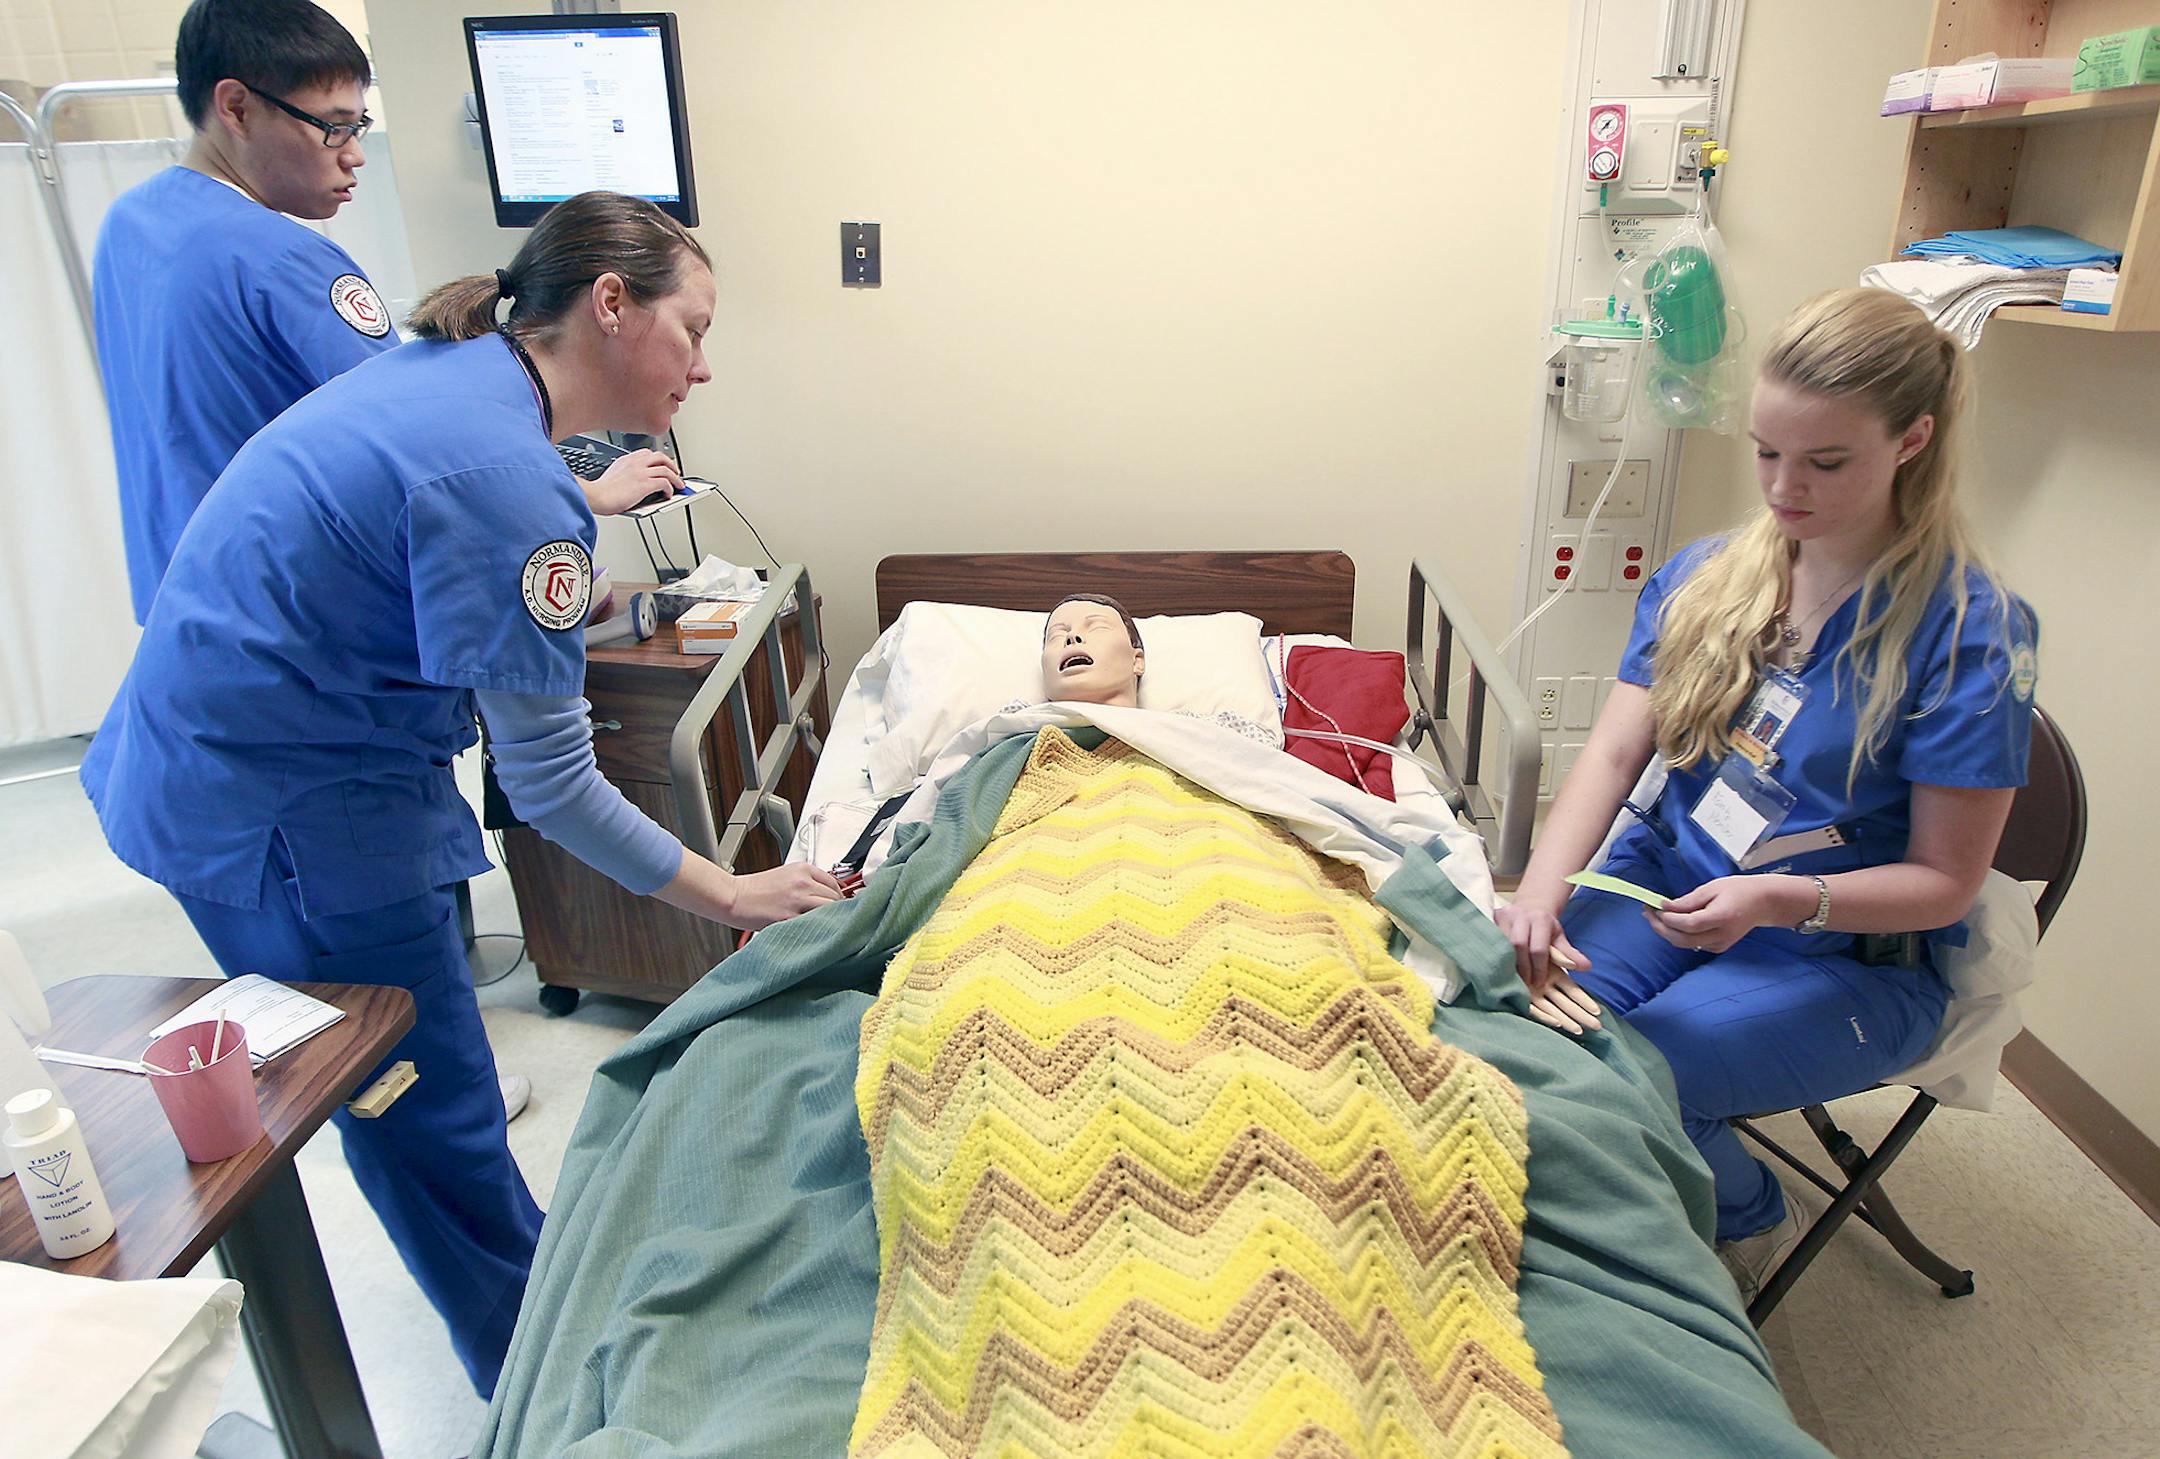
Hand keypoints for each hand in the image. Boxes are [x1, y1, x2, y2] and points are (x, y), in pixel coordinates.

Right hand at [581, 449, 682, 516]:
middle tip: (675, 472)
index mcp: (626, 459)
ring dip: (676, 478)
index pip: (646, 453)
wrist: (596, 496)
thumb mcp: (612, 475)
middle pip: (660, 457)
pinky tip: (668, 495)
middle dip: (671, 464)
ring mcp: (641, 472)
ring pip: (666, 470)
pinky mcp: (645, 484)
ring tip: (679, 485)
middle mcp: (635, 463)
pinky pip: (665, 483)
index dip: (658, 459)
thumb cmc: (600, 491)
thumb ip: (624, 474)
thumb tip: (634, 483)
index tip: (662, 465)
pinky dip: (670, 489)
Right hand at [720, 864, 843, 929]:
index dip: (839, 897)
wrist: (734, 897)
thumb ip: (807, 882)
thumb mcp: (786, 875)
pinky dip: (817, 929)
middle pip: (836, 898)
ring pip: (830, 910)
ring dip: (831, 920)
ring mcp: (797, 899)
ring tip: (826, 928)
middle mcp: (802, 882)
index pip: (835, 883)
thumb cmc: (756, 890)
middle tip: (835, 920)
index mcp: (803, 869)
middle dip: (838, 910)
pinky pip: (814, 924)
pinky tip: (814, 933)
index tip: (839, 906)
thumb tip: (828, 895)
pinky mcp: (789, 917)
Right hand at [1493, 901, 1600, 1033]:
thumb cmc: (1545, 927)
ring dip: (1505, 964)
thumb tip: (1586, 967)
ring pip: (1501, 943)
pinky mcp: (1491, 918)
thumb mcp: (1559, 937)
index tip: (1539, 983)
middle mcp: (1520, 916)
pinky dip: (1494, 956)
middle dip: (1521, 967)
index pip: (1538, 948)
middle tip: (1525, 985)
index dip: (1539, 968)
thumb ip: (1570, 953)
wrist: (1530, 906)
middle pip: (1517, 945)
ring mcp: (1503, 916)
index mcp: (1540, 920)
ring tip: (1511, 980)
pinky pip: (1490, 940)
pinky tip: (1498, 969)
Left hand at [1645, 875, 1806, 954]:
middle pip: (1683, 940)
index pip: (1689, 924)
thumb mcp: (1712, 888)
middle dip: (1661, 928)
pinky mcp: (1719, 948)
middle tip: (1647, 913)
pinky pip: (1693, 944)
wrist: (1762, 903)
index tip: (1654, 907)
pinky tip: (1672, 922)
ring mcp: (1721, 944)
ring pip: (1685, 944)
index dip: (1668, 918)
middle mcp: (1722, 935)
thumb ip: (1688, 901)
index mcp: (1722, 917)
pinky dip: (1679, 934)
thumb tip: (1665, 907)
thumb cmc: (1737, 890)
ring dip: (1666, 932)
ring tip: (1654, 916)